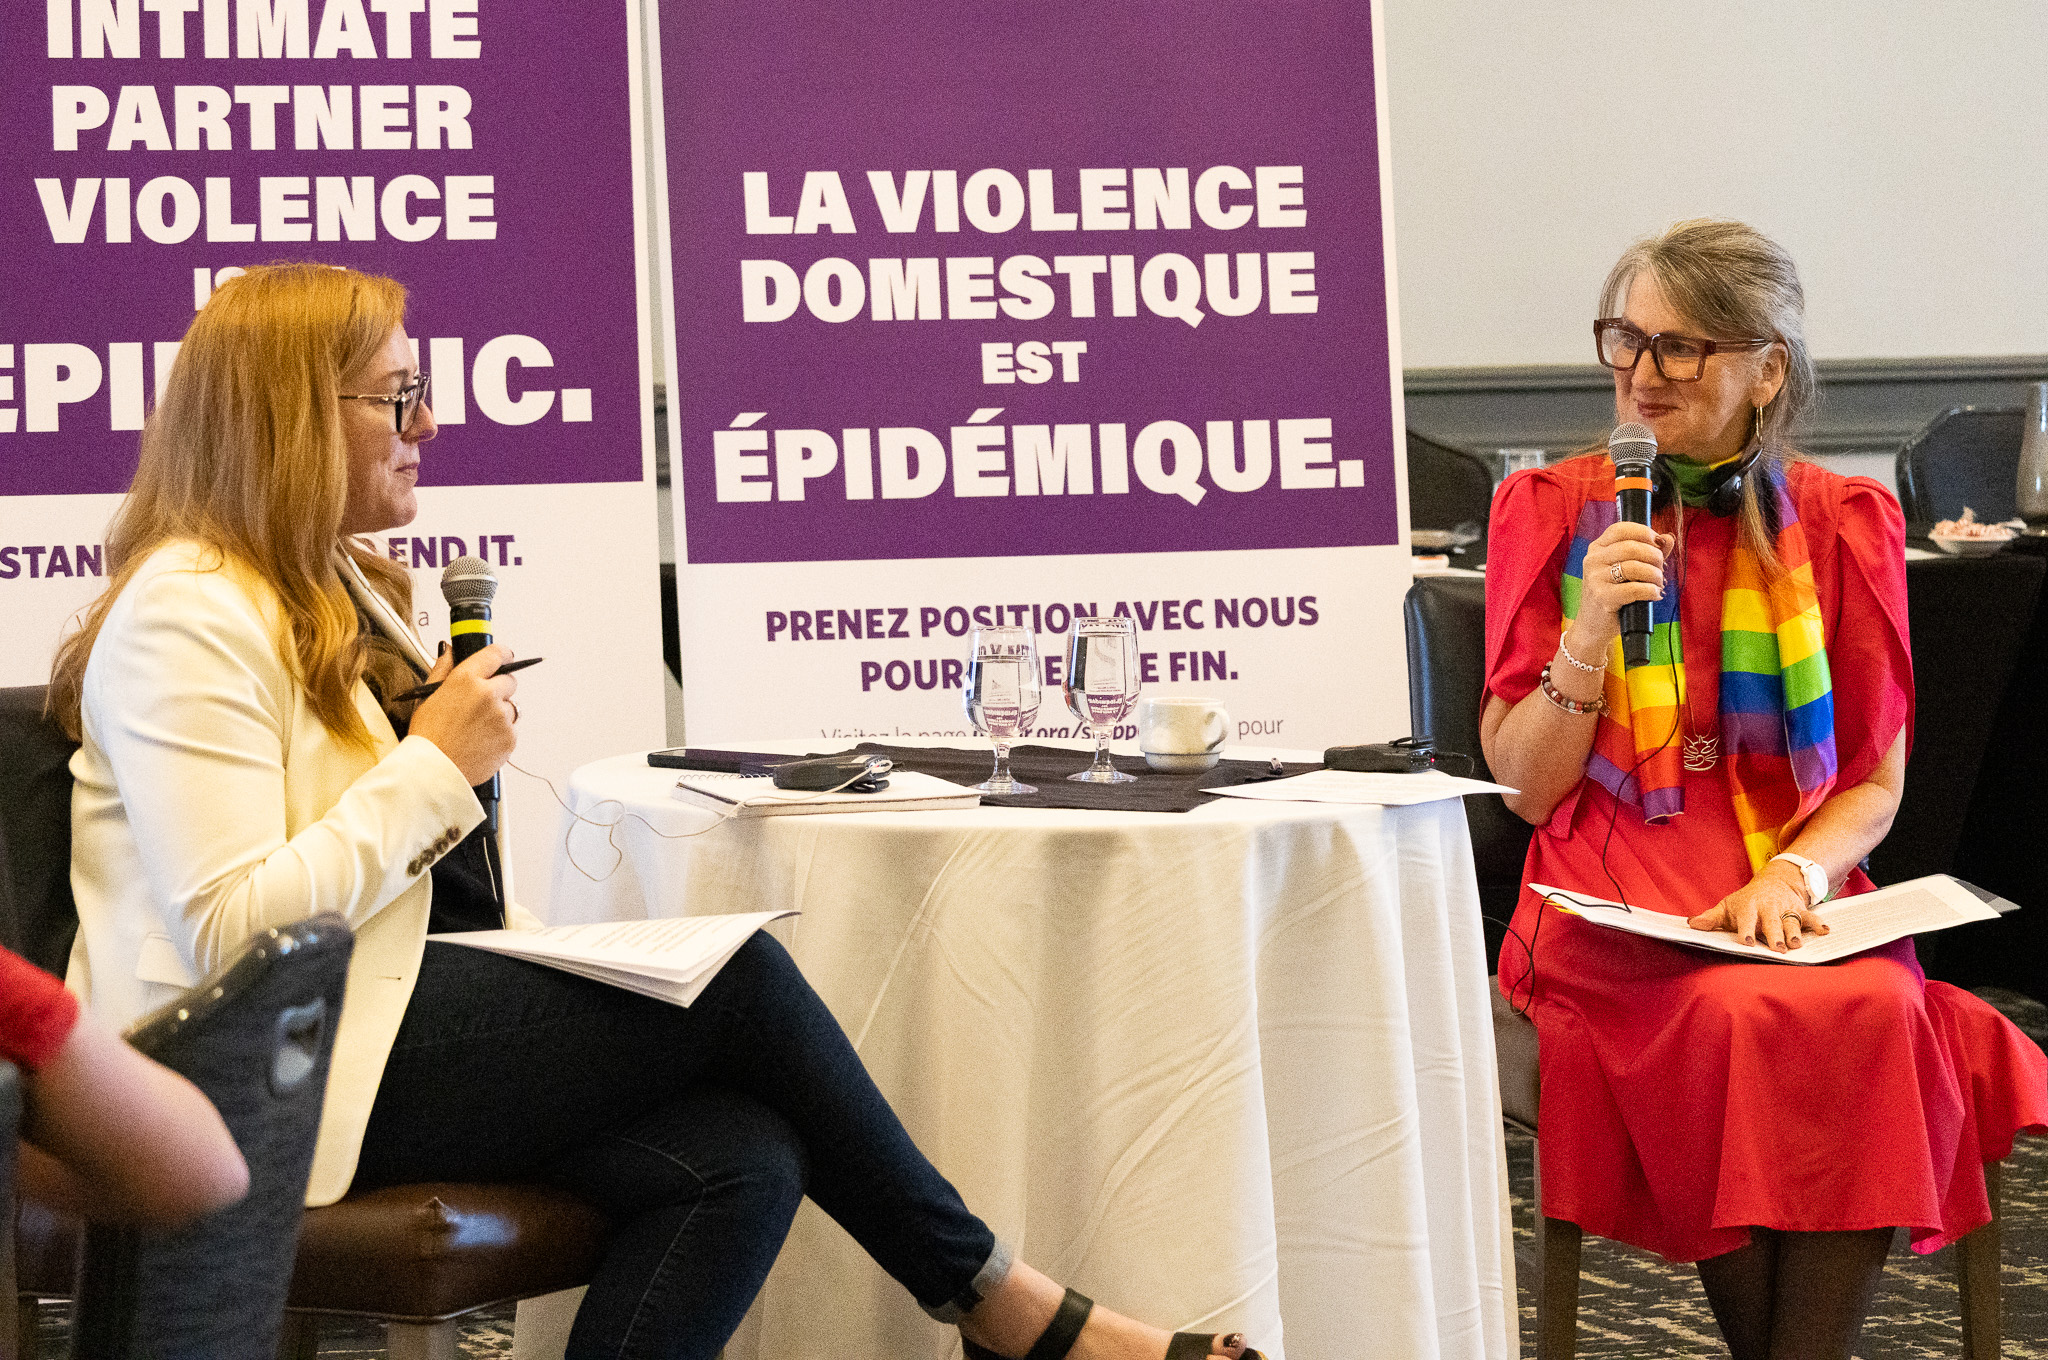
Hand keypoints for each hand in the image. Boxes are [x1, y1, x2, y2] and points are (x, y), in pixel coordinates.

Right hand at [409, 643, 517, 785]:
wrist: (433, 772)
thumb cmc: (428, 736)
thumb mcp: (427, 696)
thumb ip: (443, 669)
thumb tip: (450, 651)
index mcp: (466, 679)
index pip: (496, 653)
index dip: (502, 655)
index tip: (504, 657)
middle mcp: (488, 694)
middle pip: (510, 680)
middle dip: (499, 688)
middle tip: (482, 703)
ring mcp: (502, 717)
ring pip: (511, 707)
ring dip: (500, 713)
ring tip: (476, 728)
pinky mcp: (510, 738)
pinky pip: (511, 729)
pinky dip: (500, 734)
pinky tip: (480, 741)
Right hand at [1567, 524, 1675, 653]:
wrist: (1593, 626)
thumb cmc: (1613, 595)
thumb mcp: (1627, 571)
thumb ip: (1648, 553)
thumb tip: (1668, 538)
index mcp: (1597, 549)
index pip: (1621, 529)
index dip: (1644, 532)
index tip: (1657, 544)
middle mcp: (1592, 560)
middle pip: (1631, 547)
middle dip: (1654, 557)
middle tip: (1660, 569)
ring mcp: (1595, 578)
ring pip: (1635, 566)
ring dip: (1655, 575)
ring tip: (1658, 584)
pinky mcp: (1602, 597)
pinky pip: (1634, 589)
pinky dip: (1651, 591)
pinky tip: (1654, 595)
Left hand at [1688, 863, 1829, 951]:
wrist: (1773, 882)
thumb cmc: (1746, 901)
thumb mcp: (1728, 907)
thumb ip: (1711, 917)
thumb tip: (1692, 925)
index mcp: (1748, 907)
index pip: (1747, 919)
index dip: (1747, 931)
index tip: (1748, 943)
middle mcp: (1768, 908)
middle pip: (1772, 922)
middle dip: (1774, 935)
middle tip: (1777, 948)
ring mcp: (1785, 909)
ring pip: (1791, 922)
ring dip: (1795, 932)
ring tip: (1797, 944)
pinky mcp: (1800, 910)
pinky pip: (1811, 917)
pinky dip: (1819, 924)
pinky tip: (1826, 932)